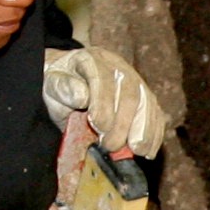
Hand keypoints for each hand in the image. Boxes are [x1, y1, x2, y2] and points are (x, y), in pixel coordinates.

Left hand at [40, 43, 174, 158]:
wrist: (68, 84)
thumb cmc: (60, 87)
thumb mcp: (52, 85)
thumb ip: (64, 88)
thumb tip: (83, 97)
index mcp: (92, 60)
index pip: (103, 78)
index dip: (104, 103)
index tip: (99, 126)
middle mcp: (118, 67)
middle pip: (130, 93)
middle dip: (123, 123)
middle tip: (111, 145)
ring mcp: (135, 81)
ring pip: (148, 103)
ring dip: (144, 130)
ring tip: (135, 150)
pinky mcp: (145, 98)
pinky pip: (157, 114)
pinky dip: (154, 134)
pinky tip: (148, 150)